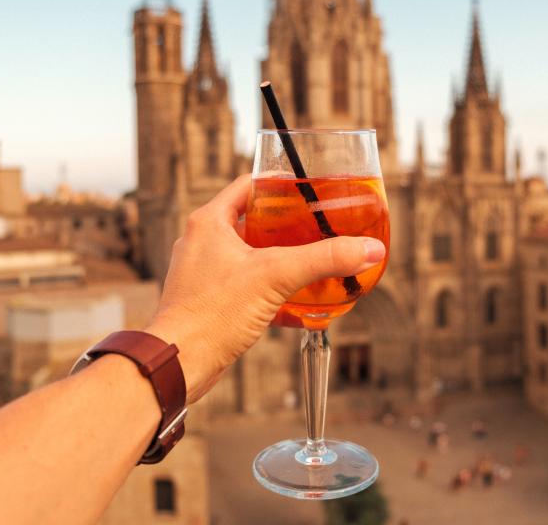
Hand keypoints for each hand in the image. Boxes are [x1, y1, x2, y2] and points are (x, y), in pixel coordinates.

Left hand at [146, 174, 385, 402]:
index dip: (281, 184)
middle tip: (319, 228)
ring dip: (281, 261)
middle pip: (253, 221)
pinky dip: (272, 292)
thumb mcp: (276, 276)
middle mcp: (203, 242)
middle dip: (288, 227)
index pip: (250, 186)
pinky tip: (298, 306)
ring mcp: (205, 273)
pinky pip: (247, 288)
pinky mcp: (210, 301)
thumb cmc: (211, 314)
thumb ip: (324, 259)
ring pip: (251, 257)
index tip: (310, 189)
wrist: (179, 363)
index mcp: (210, 222)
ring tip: (313, 264)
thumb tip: (367, 249)